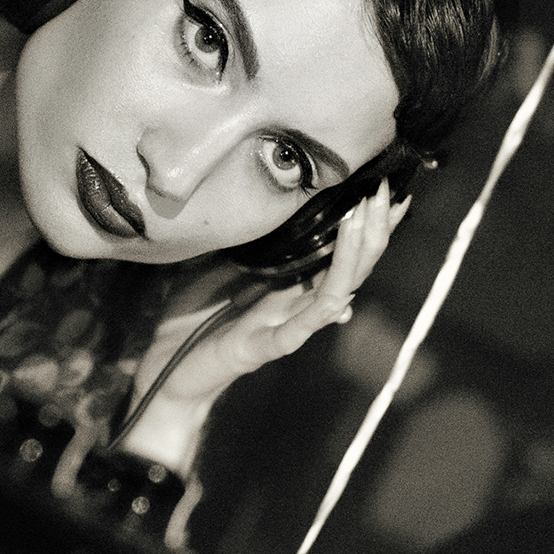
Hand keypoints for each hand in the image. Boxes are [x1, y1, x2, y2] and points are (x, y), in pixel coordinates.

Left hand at [118, 184, 407, 474]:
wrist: (165, 366)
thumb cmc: (192, 313)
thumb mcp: (219, 260)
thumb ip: (252, 241)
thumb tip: (286, 212)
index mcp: (290, 283)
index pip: (343, 251)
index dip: (369, 223)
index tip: (388, 187)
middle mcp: (297, 304)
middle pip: (353, 268)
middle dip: (374, 230)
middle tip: (386, 192)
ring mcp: (286, 326)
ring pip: (338, 291)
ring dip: (356, 256)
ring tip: (363, 217)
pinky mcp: (266, 347)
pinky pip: (304, 327)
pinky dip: (326, 305)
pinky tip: (341, 287)